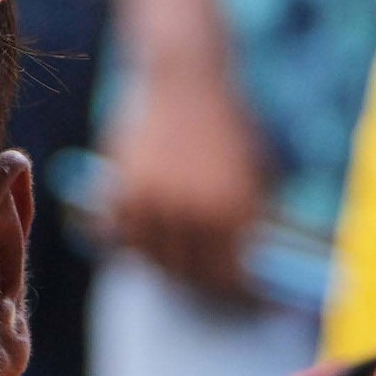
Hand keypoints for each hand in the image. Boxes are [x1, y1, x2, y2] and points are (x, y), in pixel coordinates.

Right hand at [101, 59, 273, 309]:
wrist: (186, 77)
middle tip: (200, 278)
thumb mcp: (257, 172)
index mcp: (234, 213)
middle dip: (197, 281)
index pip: (230, 278)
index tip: (234, 297)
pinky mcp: (121, 189)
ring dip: (160, 260)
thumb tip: (251, 266)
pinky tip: (140, 233)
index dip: (233, 294)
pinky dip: (126, 239)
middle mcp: (193, 214)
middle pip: (190, 274)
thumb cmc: (227, 125)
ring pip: (151, 259)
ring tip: (170, 255)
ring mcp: (154, 203)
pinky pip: (118, 236)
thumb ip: (254, 220)